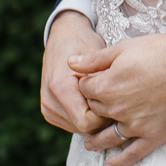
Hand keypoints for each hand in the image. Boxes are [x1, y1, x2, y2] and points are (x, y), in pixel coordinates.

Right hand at [41, 11, 109, 134]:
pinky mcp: (49, 112)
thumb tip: (117, 103)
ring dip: (94, 118)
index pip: (86, 121)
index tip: (117, 100)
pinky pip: (73, 124)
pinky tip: (94, 100)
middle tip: (116, 99)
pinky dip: (86, 117)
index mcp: (60, 86)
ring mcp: (47, 108)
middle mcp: (49, 100)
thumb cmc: (84, 42)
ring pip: (79, 129)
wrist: (64, 36)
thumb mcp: (97, 55)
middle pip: (83, 127)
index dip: (105, 115)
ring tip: (105, 97)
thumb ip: (103, 80)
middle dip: (101, 117)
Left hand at [73, 31, 165, 165]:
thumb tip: (70, 62)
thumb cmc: (160, 51)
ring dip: (96, 141)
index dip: (87, 84)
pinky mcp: (152, 136)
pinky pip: (132, 154)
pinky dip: (119, 161)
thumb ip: (95, 59)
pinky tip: (110, 164)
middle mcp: (116, 109)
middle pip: (95, 111)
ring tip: (90, 144)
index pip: (85, 89)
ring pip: (108, 137)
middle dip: (93, 107)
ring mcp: (134, 125)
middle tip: (95, 107)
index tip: (91, 83)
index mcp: (106, 86)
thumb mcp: (125, 48)